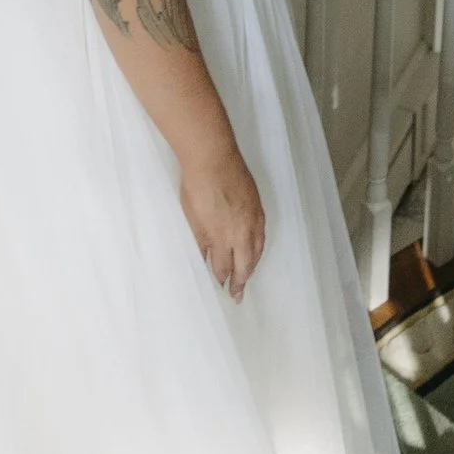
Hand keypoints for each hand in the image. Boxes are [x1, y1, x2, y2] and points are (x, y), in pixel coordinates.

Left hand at [180, 142, 265, 299]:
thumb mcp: (192, 220)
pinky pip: (261, 236)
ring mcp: (254, 220)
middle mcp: (243, 233)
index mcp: (224, 238)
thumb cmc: (197, 187)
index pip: (224, 268)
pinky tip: (254, 251)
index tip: (219, 289)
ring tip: (246, 277)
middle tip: (237, 295)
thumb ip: (201, 243)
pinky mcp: (258, 207)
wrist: (213, 157)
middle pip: (244, 265)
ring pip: (256, 252)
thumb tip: (204, 259)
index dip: (221, 280)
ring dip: (251, 266)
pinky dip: (258, 248)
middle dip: (240, 281)